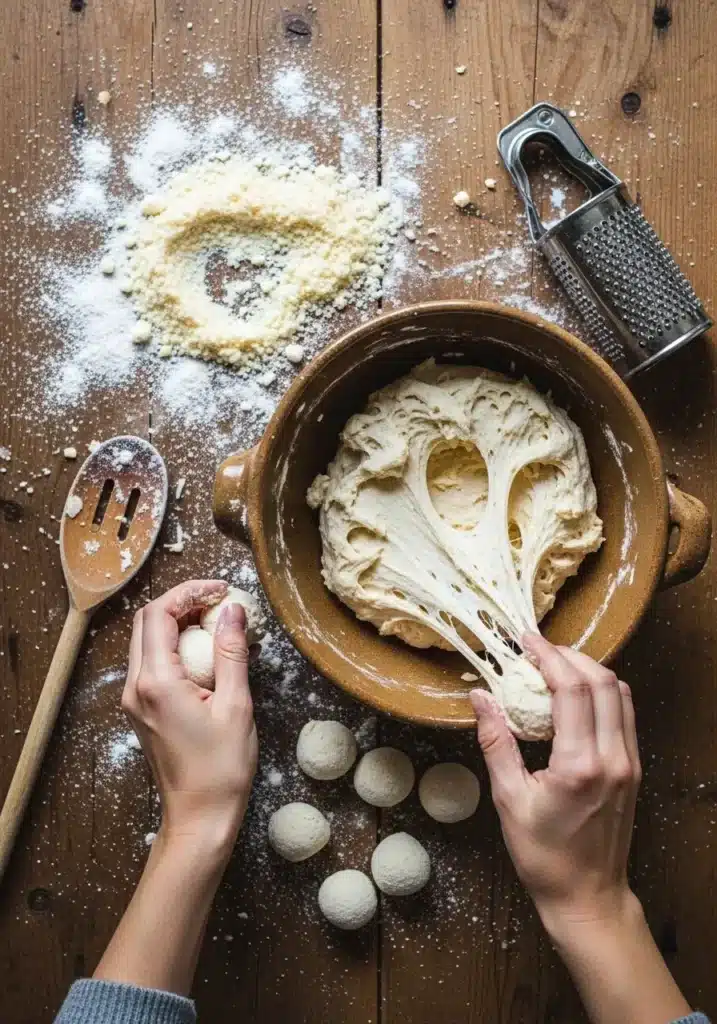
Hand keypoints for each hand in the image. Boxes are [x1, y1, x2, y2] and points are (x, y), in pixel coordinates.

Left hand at [122, 580, 257, 859]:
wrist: (200, 818)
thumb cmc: (221, 769)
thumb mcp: (236, 705)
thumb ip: (232, 652)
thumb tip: (233, 609)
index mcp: (156, 682)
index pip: (159, 614)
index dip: (190, 592)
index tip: (222, 589)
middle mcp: (136, 687)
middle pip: (147, 622)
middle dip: (183, 602)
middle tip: (221, 601)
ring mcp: (135, 700)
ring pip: (147, 641)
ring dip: (179, 623)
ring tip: (218, 622)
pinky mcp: (142, 710)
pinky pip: (153, 663)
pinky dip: (176, 646)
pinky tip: (207, 653)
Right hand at [470, 633, 640, 932]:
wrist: (588, 897)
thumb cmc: (544, 856)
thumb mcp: (508, 800)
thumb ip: (496, 742)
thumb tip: (480, 697)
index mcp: (579, 765)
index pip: (572, 689)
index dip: (549, 657)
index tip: (527, 641)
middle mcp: (613, 758)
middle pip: (603, 682)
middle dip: (571, 656)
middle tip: (539, 649)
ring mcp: (629, 763)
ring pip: (620, 694)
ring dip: (590, 671)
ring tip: (557, 665)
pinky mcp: (633, 770)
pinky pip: (625, 715)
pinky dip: (603, 692)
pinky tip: (577, 695)